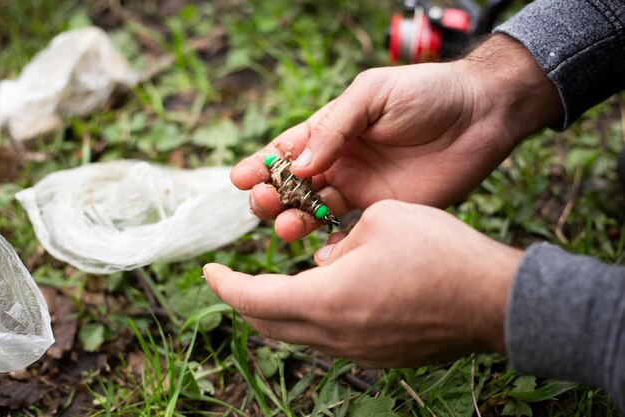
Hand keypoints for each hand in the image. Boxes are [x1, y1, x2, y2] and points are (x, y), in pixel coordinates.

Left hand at [204, 200, 522, 367]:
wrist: (493, 299)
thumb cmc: (439, 251)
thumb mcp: (380, 221)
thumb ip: (339, 239)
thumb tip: (323, 258)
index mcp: (327, 298)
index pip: (253, 298)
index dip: (225, 284)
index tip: (209, 271)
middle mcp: (336, 334)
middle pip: (268, 325)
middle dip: (244, 301)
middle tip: (235, 278)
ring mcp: (358, 352)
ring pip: (297, 335)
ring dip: (277, 310)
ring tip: (277, 282)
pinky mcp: (378, 357)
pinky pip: (328, 341)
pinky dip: (311, 319)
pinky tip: (325, 295)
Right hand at [232, 35, 562, 241]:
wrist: (480, 114)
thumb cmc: (425, 92)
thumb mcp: (371, 94)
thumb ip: (333, 128)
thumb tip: (299, 165)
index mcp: (332, 130)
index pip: (287, 150)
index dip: (261, 164)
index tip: (239, 178)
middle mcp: (340, 162)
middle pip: (293, 185)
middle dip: (271, 195)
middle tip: (262, 202)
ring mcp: (360, 188)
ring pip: (314, 210)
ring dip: (293, 219)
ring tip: (284, 226)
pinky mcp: (383, 211)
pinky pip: (346, 230)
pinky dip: (327, 239)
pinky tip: (315, 244)